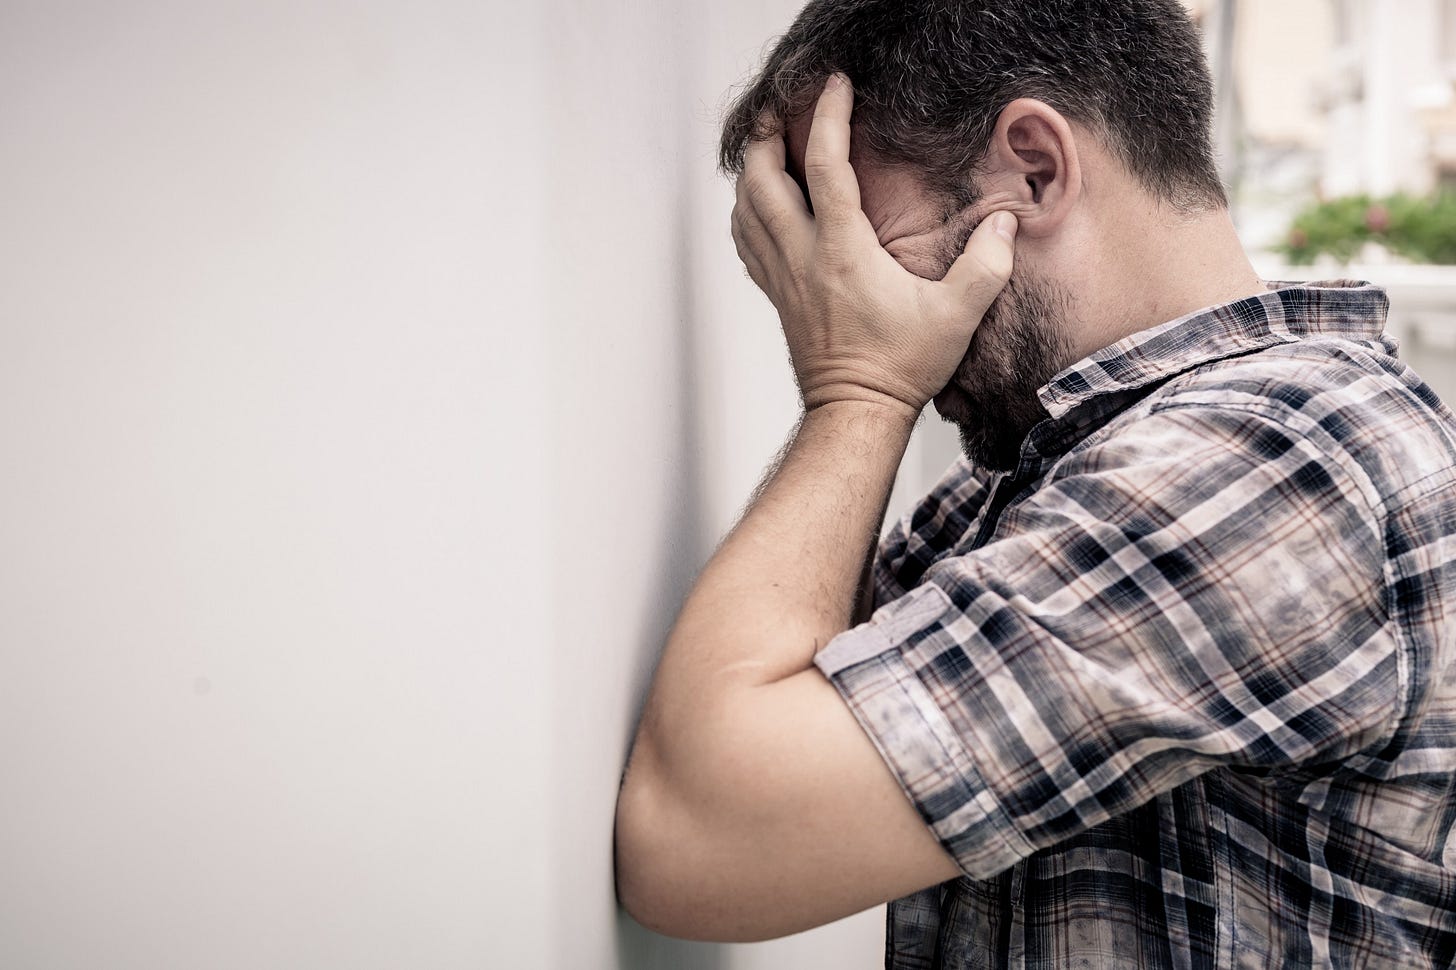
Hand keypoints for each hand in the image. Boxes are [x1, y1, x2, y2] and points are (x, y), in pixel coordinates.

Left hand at [730, 74, 1016, 415]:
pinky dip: (745, 211)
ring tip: (766, 143)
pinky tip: (758, 202)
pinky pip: (746, 241)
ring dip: (751, 170)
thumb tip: (1005, 224)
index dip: (827, 118)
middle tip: (782, 106)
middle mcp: (803, 259)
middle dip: (767, 135)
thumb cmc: (901, 367)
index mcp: (842, 252)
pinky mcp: (777, 294)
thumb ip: (986, 266)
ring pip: (745, 208)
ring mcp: (783, 277)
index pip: (825, 168)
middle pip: (762, 180)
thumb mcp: (957, 316)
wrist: (855, 413)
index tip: (835, 86)